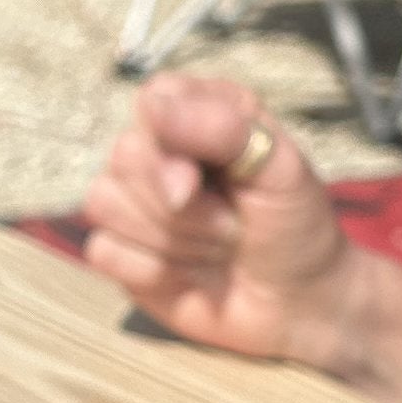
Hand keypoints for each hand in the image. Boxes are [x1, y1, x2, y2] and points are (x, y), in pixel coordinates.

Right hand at [77, 75, 371, 370]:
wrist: (297, 304)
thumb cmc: (294, 226)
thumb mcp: (281, 168)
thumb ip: (222, 128)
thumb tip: (153, 106)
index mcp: (201, 114)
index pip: (154, 99)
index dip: (171, 138)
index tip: (205, 176)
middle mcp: (160, 152)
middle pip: (125, 155)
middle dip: (184, 204)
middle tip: (231, 224)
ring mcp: (134, 204)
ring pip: (105, 203)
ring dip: (173, 238)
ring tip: (217, 246)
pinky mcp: (120, 252)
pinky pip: (104, 250)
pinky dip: (153, 270)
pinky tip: (188, 275)